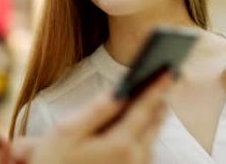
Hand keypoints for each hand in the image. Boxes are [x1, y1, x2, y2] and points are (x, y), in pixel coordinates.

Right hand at [0, 72, 172, 163]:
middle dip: (159, 99)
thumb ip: (97, 110)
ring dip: (154, 116)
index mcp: (120, 144)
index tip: (170, 70)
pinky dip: (146, 131)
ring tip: (157, 95)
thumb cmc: (55, 161)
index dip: (158, 87)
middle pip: (154, 122)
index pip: (145, 109)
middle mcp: (135, 159)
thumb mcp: (68, 131)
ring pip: (152, 136)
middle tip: (167, 77)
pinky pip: (146, 149)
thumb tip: (119, 91)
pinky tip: (142, 120)